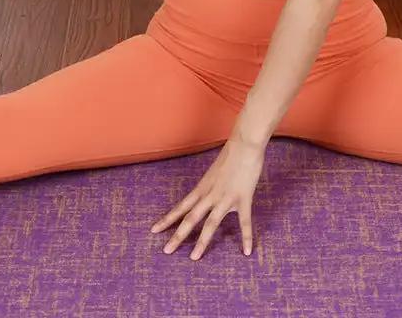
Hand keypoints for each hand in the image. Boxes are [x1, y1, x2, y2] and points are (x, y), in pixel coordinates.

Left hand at [150, 133, 265, 259]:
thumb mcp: (214, 172)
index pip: (181, 206)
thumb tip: (207, 194)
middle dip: (178, 235)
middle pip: (190, 218)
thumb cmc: (231, 154)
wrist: (245, 144)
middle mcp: (210, 195)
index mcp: (202, 187)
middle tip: (166, 251)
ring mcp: (226, 198)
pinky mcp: (243, 198)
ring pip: (211, 223)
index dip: (167, 219)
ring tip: (194, 257)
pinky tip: (247, 251)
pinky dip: (246, 237)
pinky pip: (244, 222)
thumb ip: (210, 185)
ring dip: (202, 242)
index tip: (154, 230)